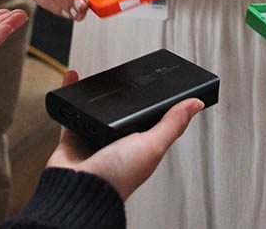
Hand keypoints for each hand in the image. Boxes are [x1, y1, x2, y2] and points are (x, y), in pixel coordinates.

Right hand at [47, 71, 203, 199]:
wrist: (77, 189)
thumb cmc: (117, 177)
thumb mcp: (152, 146)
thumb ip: (172, 124)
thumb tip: (196, 104)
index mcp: (139, 147)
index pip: (149, 120)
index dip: (153, 104)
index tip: (156, 84)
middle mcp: (117, 144)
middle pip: (121, 114)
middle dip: (122, 99)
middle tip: (125, 78)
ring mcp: (94, 140)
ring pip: (95, 111)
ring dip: (96, 94)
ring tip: (100, 78)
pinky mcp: (73, 136)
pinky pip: (71, 109)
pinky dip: (70, 92)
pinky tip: (73, 76)